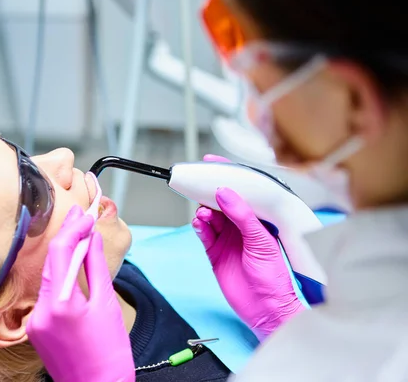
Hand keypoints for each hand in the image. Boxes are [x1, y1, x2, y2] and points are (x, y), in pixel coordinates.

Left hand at [26, 206, 134, 381]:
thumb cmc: (108, 354)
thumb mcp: (106, 305)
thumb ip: (96, 267)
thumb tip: (93, 239)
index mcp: (60, 304)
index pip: (61, 251)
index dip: (73, 228)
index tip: (86, 215)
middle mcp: (40, 311)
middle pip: (51, 261)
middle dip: (67, 236)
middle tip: (81, 216)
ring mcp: (35, 321)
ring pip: (48, 275)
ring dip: (64, 254)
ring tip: (80, 235)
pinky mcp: (37, 328)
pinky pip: (47, 293)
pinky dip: (60, 275)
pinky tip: (72, 265)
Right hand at [192, 154, 304, 340]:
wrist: (266, 309)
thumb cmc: (275, 279)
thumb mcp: (261, 242)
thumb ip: (243, 217)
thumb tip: (226, 194)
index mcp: (259, 220)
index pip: (243, 192)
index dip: (229, 176)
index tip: (213, 163)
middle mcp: (243, 227)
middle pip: (222, 202)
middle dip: (210, 193)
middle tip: (200, 185)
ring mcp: (228, 239)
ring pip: (211, 217)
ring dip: (204, 211)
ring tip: (203, 213)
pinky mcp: (215, 253)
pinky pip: (204, 234)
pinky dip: (199, 227)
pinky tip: (198, 223)